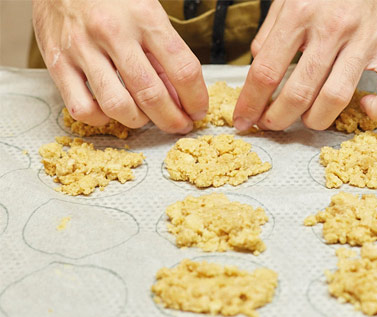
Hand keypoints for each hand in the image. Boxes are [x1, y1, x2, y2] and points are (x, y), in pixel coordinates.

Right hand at [32, 0, 207, 132]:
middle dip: (172, 119)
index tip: (198, 111)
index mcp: (145, 18)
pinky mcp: (58, 62)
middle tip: (179, 125)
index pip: (183, 70)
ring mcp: (83, 49)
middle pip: (152, 95)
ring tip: (145, 118)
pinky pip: (81, 108)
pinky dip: (100, 119)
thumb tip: (181, 96)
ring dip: (138, 121)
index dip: (196, 99)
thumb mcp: (147, 12)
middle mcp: (114, 34)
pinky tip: (109, 112)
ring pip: (117, 106)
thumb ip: (164, 52)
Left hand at [233, 0, 376, 130]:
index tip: (244, 120)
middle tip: (271, 124)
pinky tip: (364, 106)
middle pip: (298, 93)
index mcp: (300, 12)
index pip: (266, 71)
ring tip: (308, 118)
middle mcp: (333, 28)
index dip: (250, 103)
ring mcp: (366, 42)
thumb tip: (258, 65)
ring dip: (316, 120)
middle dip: (277, 119)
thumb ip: (271, 30)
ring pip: (336, 99)